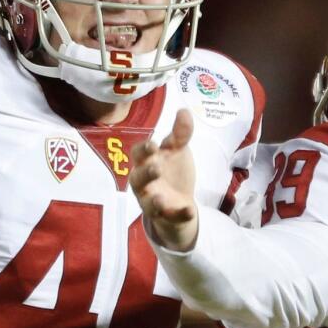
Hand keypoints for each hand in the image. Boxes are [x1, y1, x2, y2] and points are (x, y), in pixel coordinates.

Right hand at [130, 108, 198, 251]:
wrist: (180, 201)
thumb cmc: (172, 171)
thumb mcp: (177, 151)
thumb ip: (181, 134)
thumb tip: (184, 110)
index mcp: (146, 162)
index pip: (138, 154)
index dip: (143, 150)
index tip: (153, 144)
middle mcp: (144, 183)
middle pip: (138, 178)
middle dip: (145, 173)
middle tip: (156, 168)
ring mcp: (152, 201)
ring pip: (147, 202)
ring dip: (153, 200)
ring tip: (160, 197)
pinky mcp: (164, 216)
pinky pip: (169, 217)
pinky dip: (179, 214)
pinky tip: (189, 211)